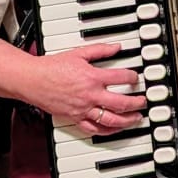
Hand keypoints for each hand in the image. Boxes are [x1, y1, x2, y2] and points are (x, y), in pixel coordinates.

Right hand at [15, 40, 146, 135]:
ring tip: (136, 118)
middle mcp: (90, 95)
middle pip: (121, 103)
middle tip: (144, 101)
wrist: (33, 80)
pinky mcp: (75, 118)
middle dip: (137, 103)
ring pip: (111, 120)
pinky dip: (108, 131)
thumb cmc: (52, 67)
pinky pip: (95, 129)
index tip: (136, 77)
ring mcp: (83, 109)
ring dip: (127, 120)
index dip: (133, 77)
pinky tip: (116, 129)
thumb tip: (117, 47)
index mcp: (93, 77)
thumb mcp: (78, 53)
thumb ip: (100, 50)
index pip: (121, 78)